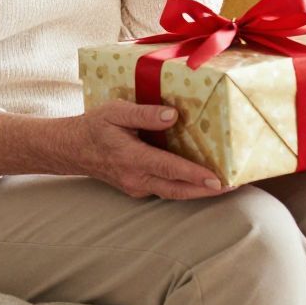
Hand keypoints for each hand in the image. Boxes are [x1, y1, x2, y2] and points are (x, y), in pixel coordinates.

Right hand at [60, 103, 226, 199]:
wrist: (72, 149)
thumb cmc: (95, 126)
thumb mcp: (115, 111)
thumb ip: (143, 113)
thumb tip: (172, 116)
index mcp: (131, 157)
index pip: (169, 168)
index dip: (194, 175)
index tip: (218, 180)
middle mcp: (136, 177)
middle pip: (177, 189)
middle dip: (206, 191)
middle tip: (233, 186)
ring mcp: (137, 186)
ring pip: (173, 193)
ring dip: (198, 192)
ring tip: (225, 186)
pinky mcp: (138, 187)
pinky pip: (165, 189)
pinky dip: (185, 187)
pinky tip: (201, 180)